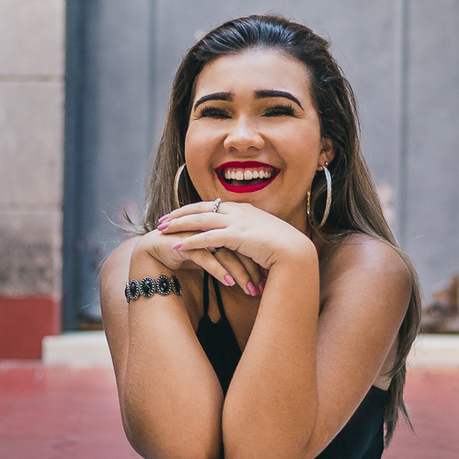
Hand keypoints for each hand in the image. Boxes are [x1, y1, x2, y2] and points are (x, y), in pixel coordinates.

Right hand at [136, 226, 264, 296]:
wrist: (151, 254)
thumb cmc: (183, 255)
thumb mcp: (208, 256)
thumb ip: (225, 256)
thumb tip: (248, 269)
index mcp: (218, 226)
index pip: (244, 243)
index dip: (256, 261)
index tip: (268, 280)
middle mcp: (210, 228)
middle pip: (238, 247)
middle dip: (252, 269)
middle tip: (262, 288)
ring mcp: (197, 234)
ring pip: (225, 253)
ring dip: (239, 272)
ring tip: (250, 289)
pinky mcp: (184, 243)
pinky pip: (205, 257)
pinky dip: (219, 270)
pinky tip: (229, 283)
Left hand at [156, 200, 315, 278]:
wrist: (297, 253)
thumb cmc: (283, 249)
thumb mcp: (264, 237)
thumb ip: (250, 235)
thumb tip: (242, 241)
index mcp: (245, 209)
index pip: (212, 205)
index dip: (192, 209)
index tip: (177, 214)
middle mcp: (239, 211)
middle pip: (201, 208)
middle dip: (179, 214)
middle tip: (161, 221)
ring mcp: (238, 222)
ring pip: (200, 220)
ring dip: (179, 225)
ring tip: (161, 231)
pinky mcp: (237, 236)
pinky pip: (207, 238)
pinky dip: (190, 241)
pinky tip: (176, 247)